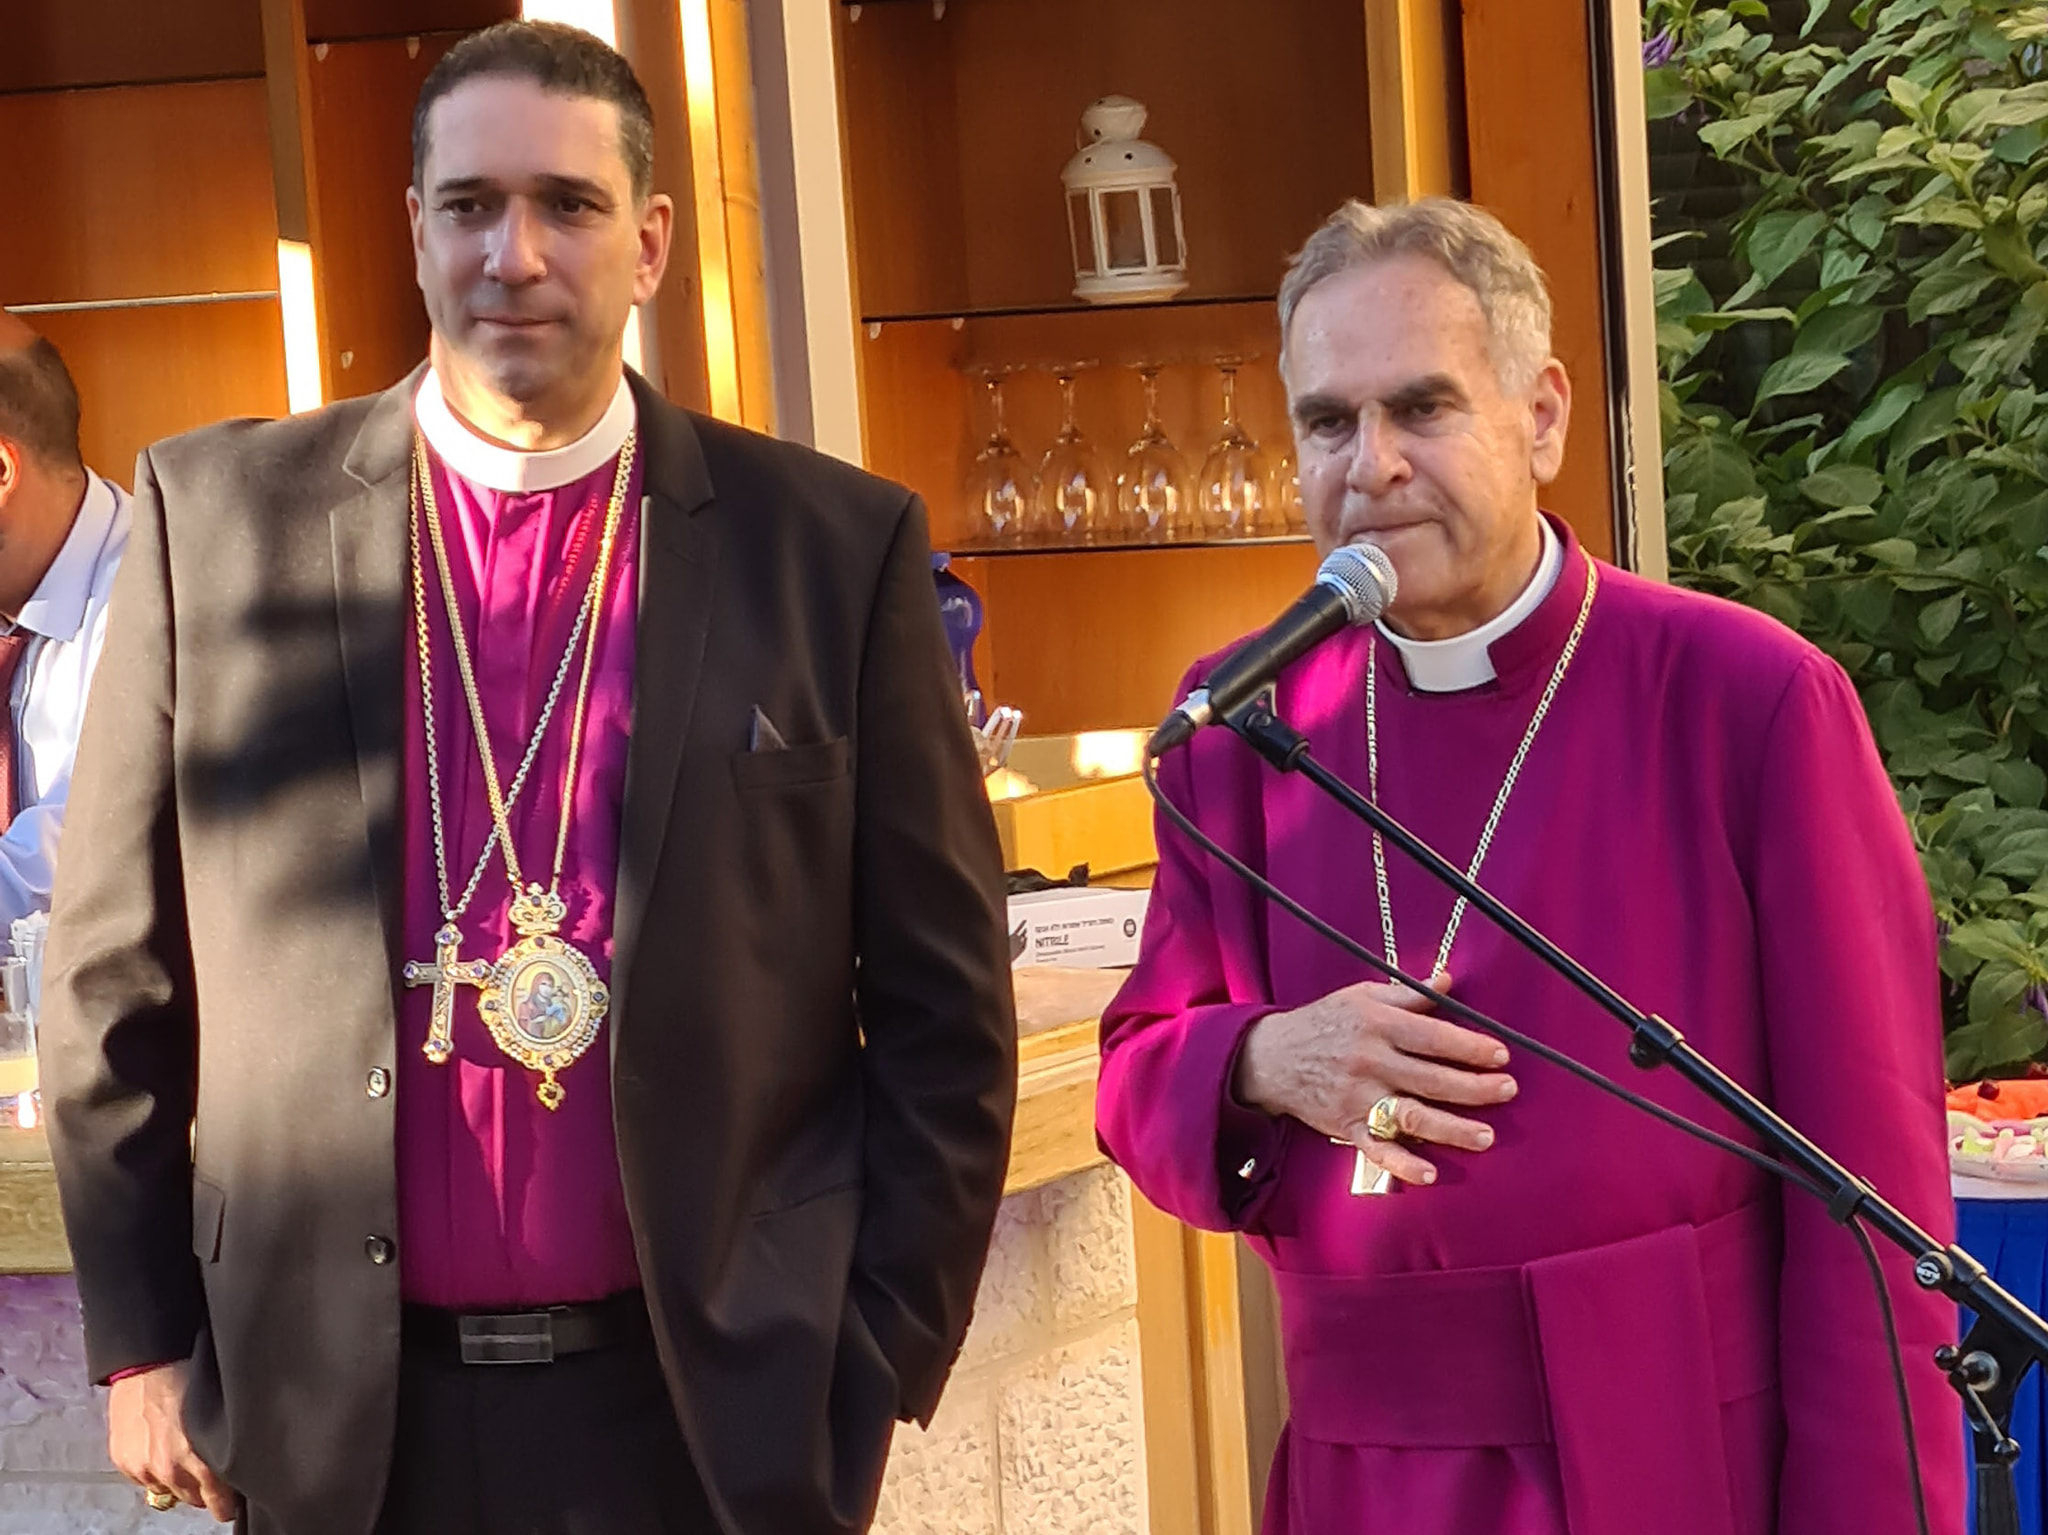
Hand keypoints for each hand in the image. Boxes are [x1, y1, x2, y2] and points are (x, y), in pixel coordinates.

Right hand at [108, 1361, 238, 1521]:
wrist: (148, 1362)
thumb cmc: (190, 1379)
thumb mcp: (217, 1414)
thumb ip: (223, 1445)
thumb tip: (235, 1463)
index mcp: (200, 1459)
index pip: (218, 1502)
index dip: (227, 1505)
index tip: (232, 1505)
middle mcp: (170, 1469)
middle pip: (194, 1500)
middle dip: (204, 1490)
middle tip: (210, 1475)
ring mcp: (144, 1468)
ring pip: (168, 1492)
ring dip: (178, 1481)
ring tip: (184, 1458)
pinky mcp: (124, 1462)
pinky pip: (145, 1481)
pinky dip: (154, 1472)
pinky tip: (162, 1450)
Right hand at [1234, 972, 1517, 1186]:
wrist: (1271, 1057)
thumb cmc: (1324, 1022)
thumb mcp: (1362, 996)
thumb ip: (1408, 993)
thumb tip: (1447, 979)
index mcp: (1377, 1025)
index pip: (1433, 1037)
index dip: (1470, 1046)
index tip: (1501, 1055)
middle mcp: (1371, 1061)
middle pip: (1432, 1078)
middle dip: (1475, 1087)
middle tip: (1508, 1091)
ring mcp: (1359, 1097)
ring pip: (1413, 1115)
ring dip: (1452, 1128)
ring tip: (1486, 1136)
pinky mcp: (1347, 1125)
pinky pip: (1377, 1149)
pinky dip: (1402, 1163)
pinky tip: (1429, 1172)